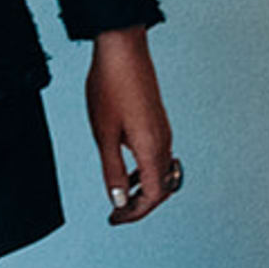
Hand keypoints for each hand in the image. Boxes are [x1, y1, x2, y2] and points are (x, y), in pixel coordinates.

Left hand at [85, 26, 180, 226]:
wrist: (122, 49)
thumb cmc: (110, 87)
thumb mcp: (104, 134)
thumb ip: (112, 169)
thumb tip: (118, 199)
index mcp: (152, 147)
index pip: (153, 195)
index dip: (136, 213)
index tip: (116, 219)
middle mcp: (163, 141)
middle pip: (161, 187)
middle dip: (141, 205)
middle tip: (117, 213)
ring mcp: (163, 130)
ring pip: (160, 172)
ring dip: (142, 188)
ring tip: (120, 194)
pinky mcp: (158, 121)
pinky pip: (157, 156)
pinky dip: (144, 171)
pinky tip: (126, 167)